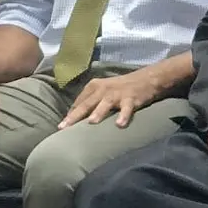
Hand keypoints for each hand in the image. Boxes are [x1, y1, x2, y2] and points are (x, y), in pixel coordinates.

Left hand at [57, 65, 184, 129]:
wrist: (146, 79)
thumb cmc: (120, 88)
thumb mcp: (103, 91)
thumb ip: (90, 103)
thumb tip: (74, 119)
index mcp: (94, 87)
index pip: (79, 103)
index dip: (70, 115)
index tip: (60, 128)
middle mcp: (103, 89)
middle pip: (87, 104)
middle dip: (75, 116)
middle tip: (64, 127)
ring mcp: (117, 94)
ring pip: (105, 104)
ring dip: (98, 112)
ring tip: (91, 122)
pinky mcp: (131, 98)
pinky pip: (127, 108)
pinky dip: (123, 116)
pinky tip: (120, 125)